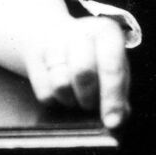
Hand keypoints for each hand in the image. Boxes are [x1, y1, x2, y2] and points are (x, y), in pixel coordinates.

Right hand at [24, 15, 130, 130]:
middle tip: (91, 104)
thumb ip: (120, 96)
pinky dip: (55, 101)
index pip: (112, 66)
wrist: (59, 38)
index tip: (112, 123)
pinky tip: (62, 92)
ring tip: (76, 95)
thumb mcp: (114, 70)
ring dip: (70, 100)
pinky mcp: (35, 55)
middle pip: (83, 73)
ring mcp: (54, 41)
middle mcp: (81, 31)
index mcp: (107, 33)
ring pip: (60, 84)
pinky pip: (44, 93)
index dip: (113, 97)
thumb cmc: (95, 59)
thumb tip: (116, 120)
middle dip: (89, 98)